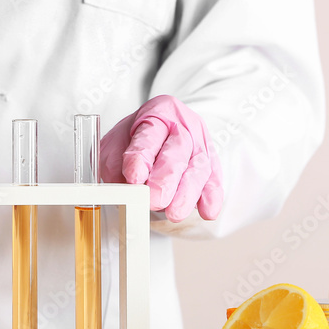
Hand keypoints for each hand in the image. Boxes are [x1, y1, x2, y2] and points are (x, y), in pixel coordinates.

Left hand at [100, 95, 222, 220]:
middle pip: (177, 151)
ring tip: (174, 213)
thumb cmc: (138, 137)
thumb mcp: (117, 141)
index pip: (149, 136)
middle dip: (165, 180)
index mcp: (156, 114)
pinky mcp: (212, 163)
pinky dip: (211, 197)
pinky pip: (214, 180)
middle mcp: (183, 126)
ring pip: (198, 168)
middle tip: (154, 201)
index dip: (141, 158)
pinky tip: (207, 211)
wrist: (166, 128)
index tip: (134, 178)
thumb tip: (121, 185)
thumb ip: (114, 161)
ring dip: (187, 194)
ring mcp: (201, 144)